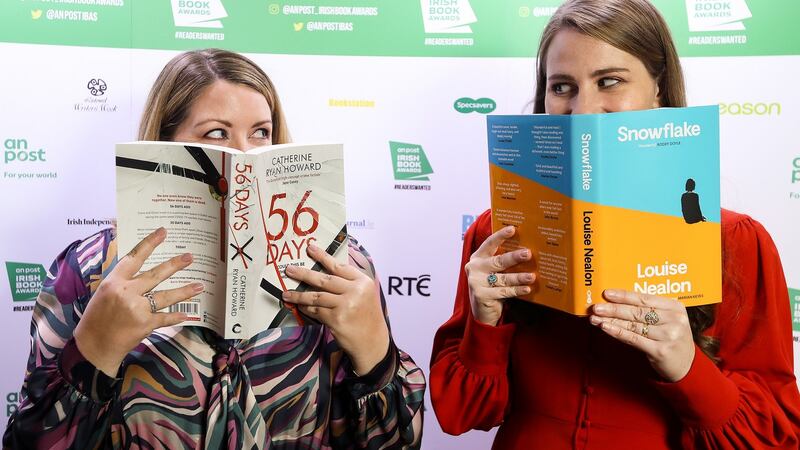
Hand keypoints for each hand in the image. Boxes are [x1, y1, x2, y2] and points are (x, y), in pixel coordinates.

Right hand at [73, 228, 200, 376]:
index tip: (162, 233)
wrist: (93, 346)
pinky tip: (187, 314)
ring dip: (185, 291)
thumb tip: (139, 268)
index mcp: (114, 282)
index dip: (149, 244)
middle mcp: (126, 292)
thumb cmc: (96, 319)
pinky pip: (165, 318)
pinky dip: (176, 316)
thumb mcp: (103, 293)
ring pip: (166, 296)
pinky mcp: (145, 324)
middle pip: (155, 275)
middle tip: (190, 257)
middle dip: (174, 265)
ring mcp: (137, 308)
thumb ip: (122, 281)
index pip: (134, 258)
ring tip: (200, 285)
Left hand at [282, 244, 389, 374]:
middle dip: (304, 274)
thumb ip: (349, 282)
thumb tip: (323, 272)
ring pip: (317, 296)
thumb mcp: (365, 294)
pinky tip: (300, 307)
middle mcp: (355, 291)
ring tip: (286, 294)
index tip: (310, 248)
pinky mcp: (336, 319)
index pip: (339, 266)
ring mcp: (346, 305)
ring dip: (299, 295)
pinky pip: (316, 311)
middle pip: (324, 280)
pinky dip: (306, 309)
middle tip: (289, 270)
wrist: (372, 341)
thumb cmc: (366, 316)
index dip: (323, 257)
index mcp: (363, 282)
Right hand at [465, 225, 535, 326]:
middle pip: (498, 261)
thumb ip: (502, 261)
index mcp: (477, 258)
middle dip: (514, 257)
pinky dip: (517, 290)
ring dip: (519, 277)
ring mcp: (476, 282)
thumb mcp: (493, 272)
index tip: (513, 229)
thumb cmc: (492, 288)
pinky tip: (527, 289)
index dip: (500, 236)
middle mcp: (474, 268)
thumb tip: (526, 250)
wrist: (482, 313)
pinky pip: (504, 291)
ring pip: (503, 278)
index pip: (489, 244)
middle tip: (528, 254)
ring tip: (532, 276)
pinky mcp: (481, 295)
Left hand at [589, 289, 694, 381]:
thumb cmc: (670, 338)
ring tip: (595, 318)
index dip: (624, 295)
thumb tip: (617, 301)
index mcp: (675, 307)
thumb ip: (649, 309)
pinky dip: (617, 332)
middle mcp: (674, 320)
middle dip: (613, 309)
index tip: (606, 293)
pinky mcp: (661, 350)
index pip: (644, 298)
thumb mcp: (667, 319)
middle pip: (637, 311)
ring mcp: (669, 335)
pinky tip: (605, 328)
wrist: (686, 365)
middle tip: (596, 306)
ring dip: (611, 321)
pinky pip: (634, 339)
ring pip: (633, 325)